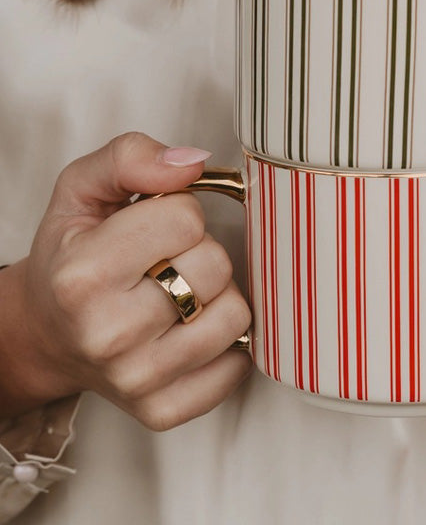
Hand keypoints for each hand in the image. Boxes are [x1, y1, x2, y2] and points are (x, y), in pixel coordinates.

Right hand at [0, 133, 251, 428]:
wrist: (47, 335)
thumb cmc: (71, 258)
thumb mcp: (82, 189)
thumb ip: (131, 157)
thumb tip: (191, 163)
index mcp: (83, 274)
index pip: (187, 219)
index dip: (180, 212)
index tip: (156, 226)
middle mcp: (106, 333)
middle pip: (215, 266)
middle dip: (200, 252)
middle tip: (167, 261)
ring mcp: (136, 379)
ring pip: (236, 315)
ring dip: (217, 296)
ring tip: (180, 295)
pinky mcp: (163, 410)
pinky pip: (238, 366)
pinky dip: (226, 344)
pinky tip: (192, 331)